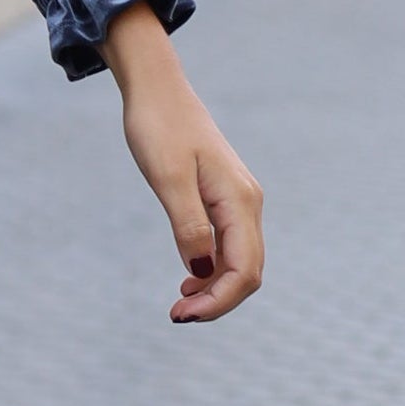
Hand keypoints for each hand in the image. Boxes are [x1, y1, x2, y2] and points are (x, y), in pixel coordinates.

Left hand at [101, 2, 263, 323]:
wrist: (157, 90)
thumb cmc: (158, 127)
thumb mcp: (167, 177)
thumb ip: (187, 224)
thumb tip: (200, 269)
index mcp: (238, 201)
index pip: (243, 270)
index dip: (218, 301)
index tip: (181, 314)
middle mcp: (246, 204)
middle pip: (247, 272)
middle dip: (217, 302)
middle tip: (175, 315)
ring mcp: (237, 201)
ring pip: (239, 262)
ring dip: (215, 289)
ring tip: (180, 304)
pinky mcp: (223, 198)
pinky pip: (228, 246)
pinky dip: (212, 269)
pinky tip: (188, 278)